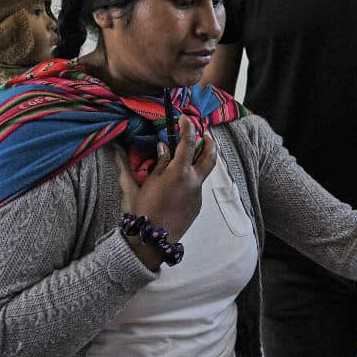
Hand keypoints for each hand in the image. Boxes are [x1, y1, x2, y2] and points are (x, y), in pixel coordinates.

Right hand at [115, 116, 216, 269]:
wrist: (153, 237)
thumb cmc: (146, 208)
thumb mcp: (148, 181)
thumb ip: (159, 162)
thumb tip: (164, 147)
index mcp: (180, 172)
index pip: (189, 142)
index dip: (188, 127)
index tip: (185, 118)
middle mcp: (194, 181)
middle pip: (210, 156)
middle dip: (209, 142)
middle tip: (204, 134)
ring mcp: (198, 194)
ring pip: (203, 173)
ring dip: (199, 162)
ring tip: (188, 157)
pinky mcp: (197, 206)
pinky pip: (196, 188)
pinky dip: (189, 181)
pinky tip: (177, 185)